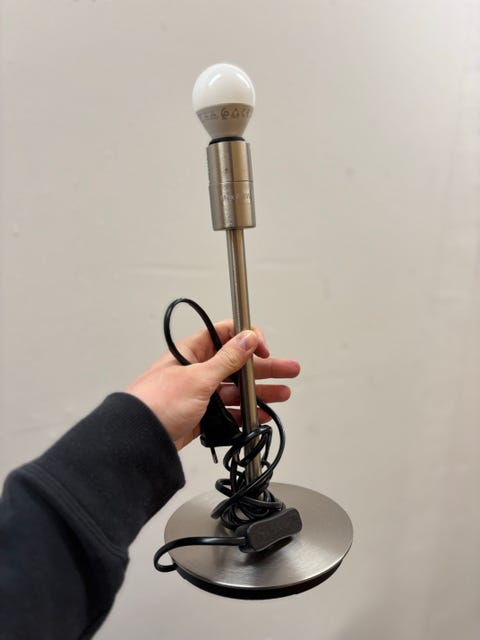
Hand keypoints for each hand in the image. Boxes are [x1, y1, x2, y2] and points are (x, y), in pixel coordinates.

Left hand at [125, 320, 299, 449]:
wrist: (137, 439)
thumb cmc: (156, 403)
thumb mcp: (198, 377)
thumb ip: (227, 359)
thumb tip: (248, 338)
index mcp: (192, 351)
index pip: (226, 335)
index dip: (248, 339)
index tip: (264, 350)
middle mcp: (196, 369)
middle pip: (237, 364)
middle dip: (265, 367)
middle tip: (288, 370)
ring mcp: (199, 393)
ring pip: (235, 388)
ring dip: (259, 392)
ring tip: (282, 394)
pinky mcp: (200, 415)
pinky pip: (228, 410)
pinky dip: (245, 412)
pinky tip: (261, 414)